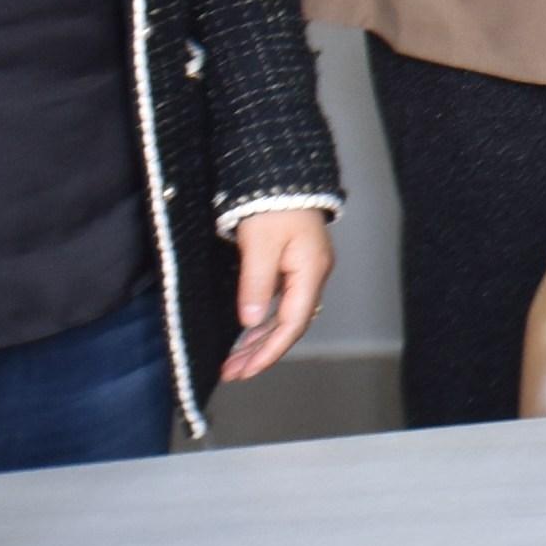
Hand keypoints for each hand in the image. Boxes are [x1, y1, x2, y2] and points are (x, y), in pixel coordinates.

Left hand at [221, 207, 334, 378]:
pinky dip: (264, 321)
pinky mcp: (294, 263)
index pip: (292, 324)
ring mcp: (305, 269)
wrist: (280, 173)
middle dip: (261, 352)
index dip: (269, 351)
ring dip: (261, 339)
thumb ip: (255, 284)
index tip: (245, 370)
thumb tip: (249, 321)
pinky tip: (249, 330)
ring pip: (285, 316)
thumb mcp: (259, 244)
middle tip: (233, 372)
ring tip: (236, 359)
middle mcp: (312, 275)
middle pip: (290, 325)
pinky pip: (282, 302)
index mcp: (310, 272)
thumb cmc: (273, 203)